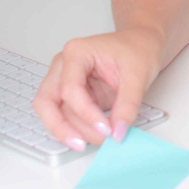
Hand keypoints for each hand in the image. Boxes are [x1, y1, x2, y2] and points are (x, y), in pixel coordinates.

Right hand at [33, 26, 162, 150]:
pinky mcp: (70, 95)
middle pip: (46, 101)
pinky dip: (74, 129)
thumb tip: (117, 132)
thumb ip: (128, 105)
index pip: (70, 89)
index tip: (106, 129)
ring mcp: (63, 80)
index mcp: (78, 52)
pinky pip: (63, 116)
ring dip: (70, 131)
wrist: (142, 44)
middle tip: (82, 144)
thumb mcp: (139, 74)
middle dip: (62, 127)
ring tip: (98, 139)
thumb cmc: (137, 49)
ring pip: (52, 112)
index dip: (86, 113)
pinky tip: (91, 136)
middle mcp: (64, 65)